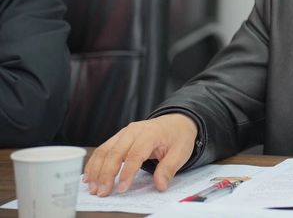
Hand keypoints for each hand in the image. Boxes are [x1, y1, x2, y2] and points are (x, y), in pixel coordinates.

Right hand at [82, 113, 197, 196]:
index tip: (121, 189)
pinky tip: (89, 176)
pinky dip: (94, 163)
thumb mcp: (181, 152)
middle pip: (115, 152)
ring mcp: (124, 132)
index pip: (135, 154)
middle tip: (102, 192)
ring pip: (105, 150)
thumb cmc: (178, 136)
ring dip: (96, 170)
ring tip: (93, 188)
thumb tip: (160, 185)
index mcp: (151, 133)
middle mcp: (134, 130)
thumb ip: (169, 169)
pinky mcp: (119, 137)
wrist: (177, 121)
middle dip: (106, 174)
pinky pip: (103, 149)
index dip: (127, 172)